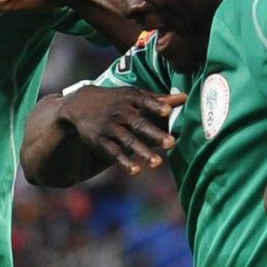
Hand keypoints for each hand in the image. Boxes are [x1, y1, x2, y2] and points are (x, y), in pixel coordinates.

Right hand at [69, 85, 183, 171]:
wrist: (80, 103)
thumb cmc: (117, 100)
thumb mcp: (134, 95)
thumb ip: (158, 99)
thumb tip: (186, 97)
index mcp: (131, 99)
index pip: (145, 102)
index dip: (156, 106)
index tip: (168, 110)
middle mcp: (120, 113)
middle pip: (140, 124)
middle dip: (155, 134)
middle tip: (172, 143)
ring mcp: (110, 127)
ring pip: (128, 141)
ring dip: (143, 152)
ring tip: (158, 163)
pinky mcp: (101, 141)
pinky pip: (115, 153)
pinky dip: (125, 162)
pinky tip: (136, 171)